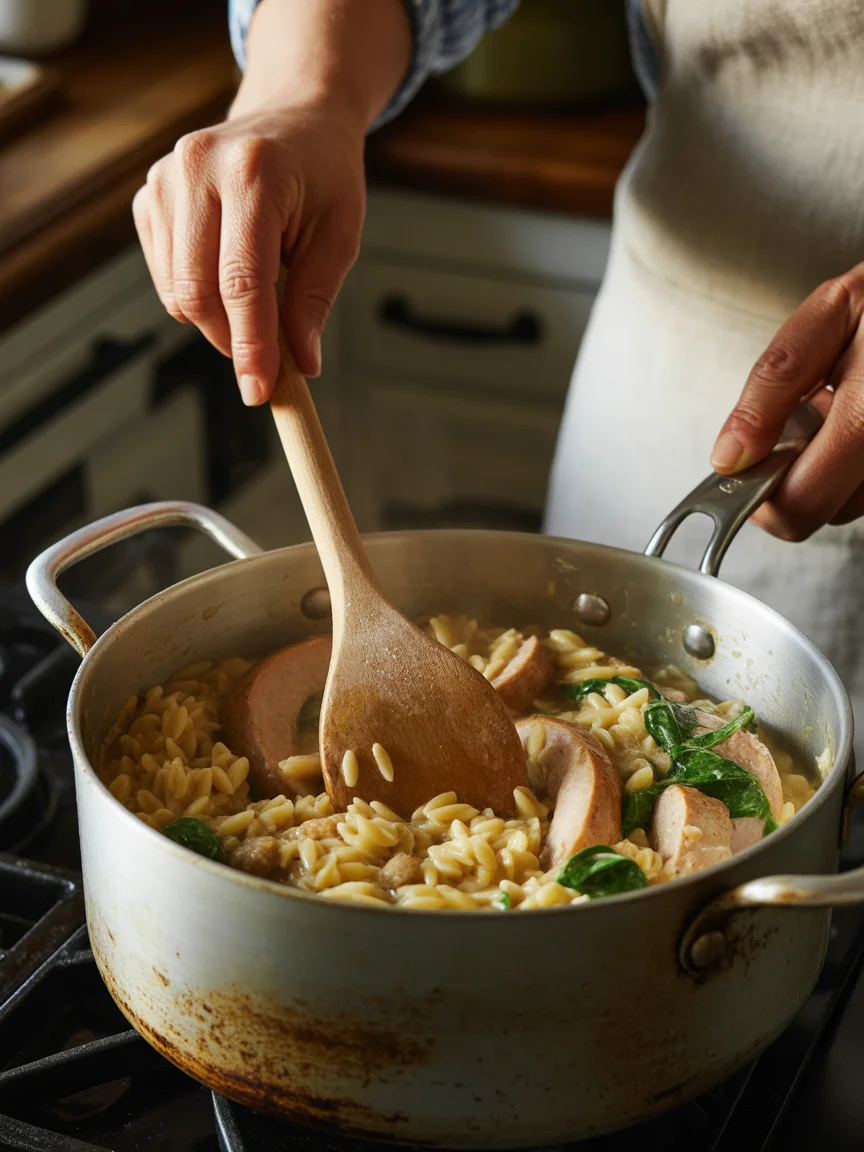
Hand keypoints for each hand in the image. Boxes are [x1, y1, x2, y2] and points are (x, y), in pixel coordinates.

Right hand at [132, 100, 364, 403]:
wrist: (293, 119)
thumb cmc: (323, 177)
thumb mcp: (339, 235)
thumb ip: (314, 300)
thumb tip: (300, 365)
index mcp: (254, 172)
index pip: (243, 281)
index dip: (251, 346)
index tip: (259, 392)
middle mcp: (197, 167)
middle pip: (199, 291)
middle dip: (232, 341)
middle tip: (266, 363)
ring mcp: (164, 178)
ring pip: (177, 291)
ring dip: (216, 322)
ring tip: (256, 306)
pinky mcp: (148, 195)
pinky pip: (164, 276)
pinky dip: (195, 298)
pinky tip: (226, 277)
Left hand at [711, 263, 863, 540]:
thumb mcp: (826, 317)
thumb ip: (773, 386)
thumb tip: (731, 456)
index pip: (804, 498)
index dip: (763, 497)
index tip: (748, 468)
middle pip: (824, 511)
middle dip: (796, 478)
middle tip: (796, 424)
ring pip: (849, 504)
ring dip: (827, 468)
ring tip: (836, 410)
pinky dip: (851, 462)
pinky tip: (857, 417)